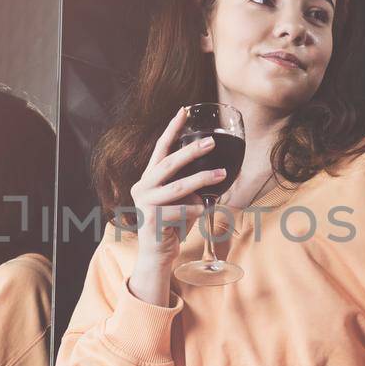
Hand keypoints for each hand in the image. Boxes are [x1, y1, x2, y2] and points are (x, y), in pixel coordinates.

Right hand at [130, 106, 227, 263]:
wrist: (158, 255)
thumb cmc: (173, 225)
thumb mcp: (183, 201)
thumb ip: (191, 187)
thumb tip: (219, 173)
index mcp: (149, 178)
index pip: (160, 149)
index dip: (172, 129)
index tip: (184, 110)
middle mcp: (142, 186)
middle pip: (169, 163)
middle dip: (192, 151)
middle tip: (211, 142)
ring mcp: (144, 203)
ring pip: (178, 187)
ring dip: (203, 180)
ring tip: (222, 175)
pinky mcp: (151, 219)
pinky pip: (181, 210)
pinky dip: (196, 210)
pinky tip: (204, 211)